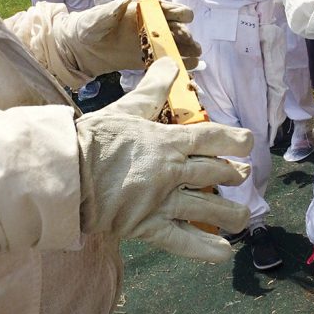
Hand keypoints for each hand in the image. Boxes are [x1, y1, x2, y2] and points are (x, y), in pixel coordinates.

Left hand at [54, 0, 199, 77]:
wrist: (78, 48)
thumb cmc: (86, 27)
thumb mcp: (96, 18)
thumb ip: (110, 10)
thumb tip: (126, 1)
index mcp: (142, 11)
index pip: (166, 9)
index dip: (177, 13)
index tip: (184, 18)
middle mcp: (149, 26)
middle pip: (174, 29)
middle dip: (184, 36)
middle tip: (191, 45)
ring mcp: (148, 43)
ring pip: (173, 45)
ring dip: (185, 51)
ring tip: (195, 59)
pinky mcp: (144, 59)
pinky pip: (163, 61)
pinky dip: (176, 65)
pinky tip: (187, 69)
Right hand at [77, 58, 250, 260]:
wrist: (64, 173)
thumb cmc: (92, 139)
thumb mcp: (125, 109)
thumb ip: (152, 90)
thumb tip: (169, 62)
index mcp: (167, 142)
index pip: (211, 137)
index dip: (235, 139)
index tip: (249, 142)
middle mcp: (171, 172)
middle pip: (215, 172)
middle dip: (234, 174)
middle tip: (243, 176)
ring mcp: (161, 201)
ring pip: (207, 209)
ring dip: (230, 213)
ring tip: (243, 216)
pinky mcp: (147, 227)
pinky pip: (183, 240)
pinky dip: (206, 249)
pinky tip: (226, 252)